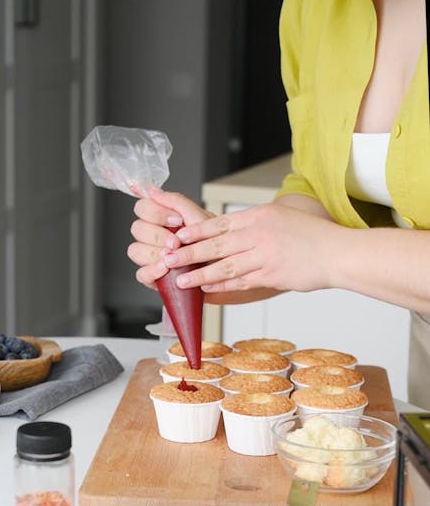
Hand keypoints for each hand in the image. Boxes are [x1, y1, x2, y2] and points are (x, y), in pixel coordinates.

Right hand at [127, 187, 211, 287]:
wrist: (224, 270)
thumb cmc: (214, 243)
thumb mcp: (200, 218)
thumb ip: (176, 202)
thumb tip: (152, 190)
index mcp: (162, 218)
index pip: (143, 207)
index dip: (156, 212)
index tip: (177, 221)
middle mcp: (154, 236)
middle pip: (137, 228)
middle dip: (158, 235)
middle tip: (176, 243)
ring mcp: (151, 257)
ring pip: (135, 250)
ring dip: (153, 252)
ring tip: (172, 257)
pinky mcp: (153, 277)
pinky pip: (141, 274)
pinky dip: (151, 270)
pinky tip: (165, 269)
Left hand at [159, 201, 339, 293]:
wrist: (338, 252)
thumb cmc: (312, 237)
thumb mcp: (281, 219)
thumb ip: (256, 226)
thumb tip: (231, 234)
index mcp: (259, 215)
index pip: (220, 223)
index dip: (195, 231)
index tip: (177, 236)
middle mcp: (259, 233)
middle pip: (215, 244)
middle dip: (188, 252)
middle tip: (167, 258)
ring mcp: (264, 255)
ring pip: (223, 265)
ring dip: (199, 274)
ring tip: (180, 280)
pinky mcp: (271, 275)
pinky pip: (240, 282)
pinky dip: (221, 287)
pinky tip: (206, 290)